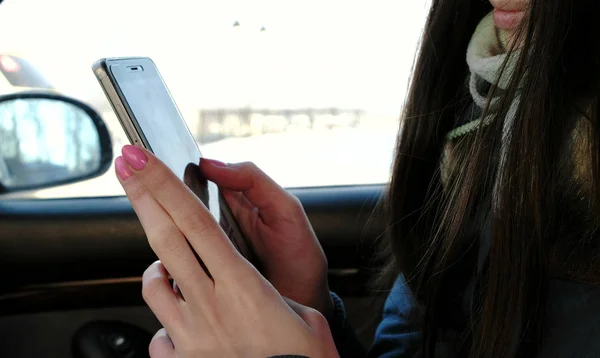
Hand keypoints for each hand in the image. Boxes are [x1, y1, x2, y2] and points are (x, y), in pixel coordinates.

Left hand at [115, 145, 337, 357]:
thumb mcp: (303, 317)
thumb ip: (269, 295)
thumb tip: (248, 288)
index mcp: (243, 285)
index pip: (195, 223)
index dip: (165, 186)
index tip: (142, 160)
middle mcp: (209, 305)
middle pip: (164, 240)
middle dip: (142, 197)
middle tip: (126, 168)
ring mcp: (190, 334)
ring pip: (152, 283)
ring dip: (156, 267)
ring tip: (169, 267)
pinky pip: (157, 333)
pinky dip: (164, 322)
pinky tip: (181, 325)